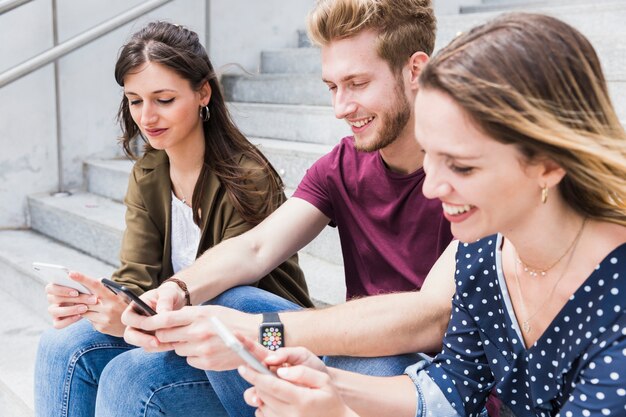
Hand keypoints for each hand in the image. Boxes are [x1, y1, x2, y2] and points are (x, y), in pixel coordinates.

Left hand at [45, 272, 128, 336]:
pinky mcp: (101, 328)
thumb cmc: (125, 306)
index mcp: (113, 297)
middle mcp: (108, 308)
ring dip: (80, 306)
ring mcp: (104, 319)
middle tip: (65, 290)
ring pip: (84, 310)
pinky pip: (89, 319)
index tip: (70, 273)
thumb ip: (107, 289)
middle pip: (85, 300)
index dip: (82, 279)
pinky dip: (89, 315)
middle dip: (75, 295)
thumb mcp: (120, 295)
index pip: (95, 286)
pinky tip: (95, 314)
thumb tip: (94, 281)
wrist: (135, 325)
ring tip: (80, 302)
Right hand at [45, 273, 97, 328]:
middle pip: (55, 299)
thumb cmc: (87, 291)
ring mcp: (53, 311)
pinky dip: (68, 320)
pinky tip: (79, 316)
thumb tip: (79, 276)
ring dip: (71, 310)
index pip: (50, 288)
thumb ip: (82, 281)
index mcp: (55, 287)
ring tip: (85, 308)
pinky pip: (58, 324)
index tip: (76, 292)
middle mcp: (52, 299)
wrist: (94, 305)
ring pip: (55, 311)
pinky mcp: (57, 321)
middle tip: (90, 300)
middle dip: (74, 299)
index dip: (62, 290)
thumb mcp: (87, 286)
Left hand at [123, 304, 257, 368]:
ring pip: (177, 349)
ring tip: (199, 340)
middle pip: (165, 336)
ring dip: (182, 345)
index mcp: (199, 315)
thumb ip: (189, 315)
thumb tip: (165, 320)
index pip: (165, 319)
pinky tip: (207, 349)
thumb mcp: (211, 310)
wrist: (255, 337)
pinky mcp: (207, 362)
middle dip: (165, 335)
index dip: (151, 322)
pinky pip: (189, 360)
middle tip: (173, 332)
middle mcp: (198, 332)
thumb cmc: (232, 320)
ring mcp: (202, 349)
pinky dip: (193, 355)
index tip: (144, 322)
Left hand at [239, 359, 356, 416]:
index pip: (272, 386)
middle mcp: (291, 415)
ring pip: (261, 405)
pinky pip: (262, 415)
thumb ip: (302, 372)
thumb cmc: (329, 398)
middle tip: (261, 371)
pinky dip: (263, 405)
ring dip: (261, 393)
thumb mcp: (323, 380)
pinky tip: (275, 400)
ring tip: (274, 387)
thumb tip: (281, 371)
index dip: (255, 376)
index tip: (242, 367)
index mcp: (301, 400)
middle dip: (258, 380)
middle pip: (263, 394)